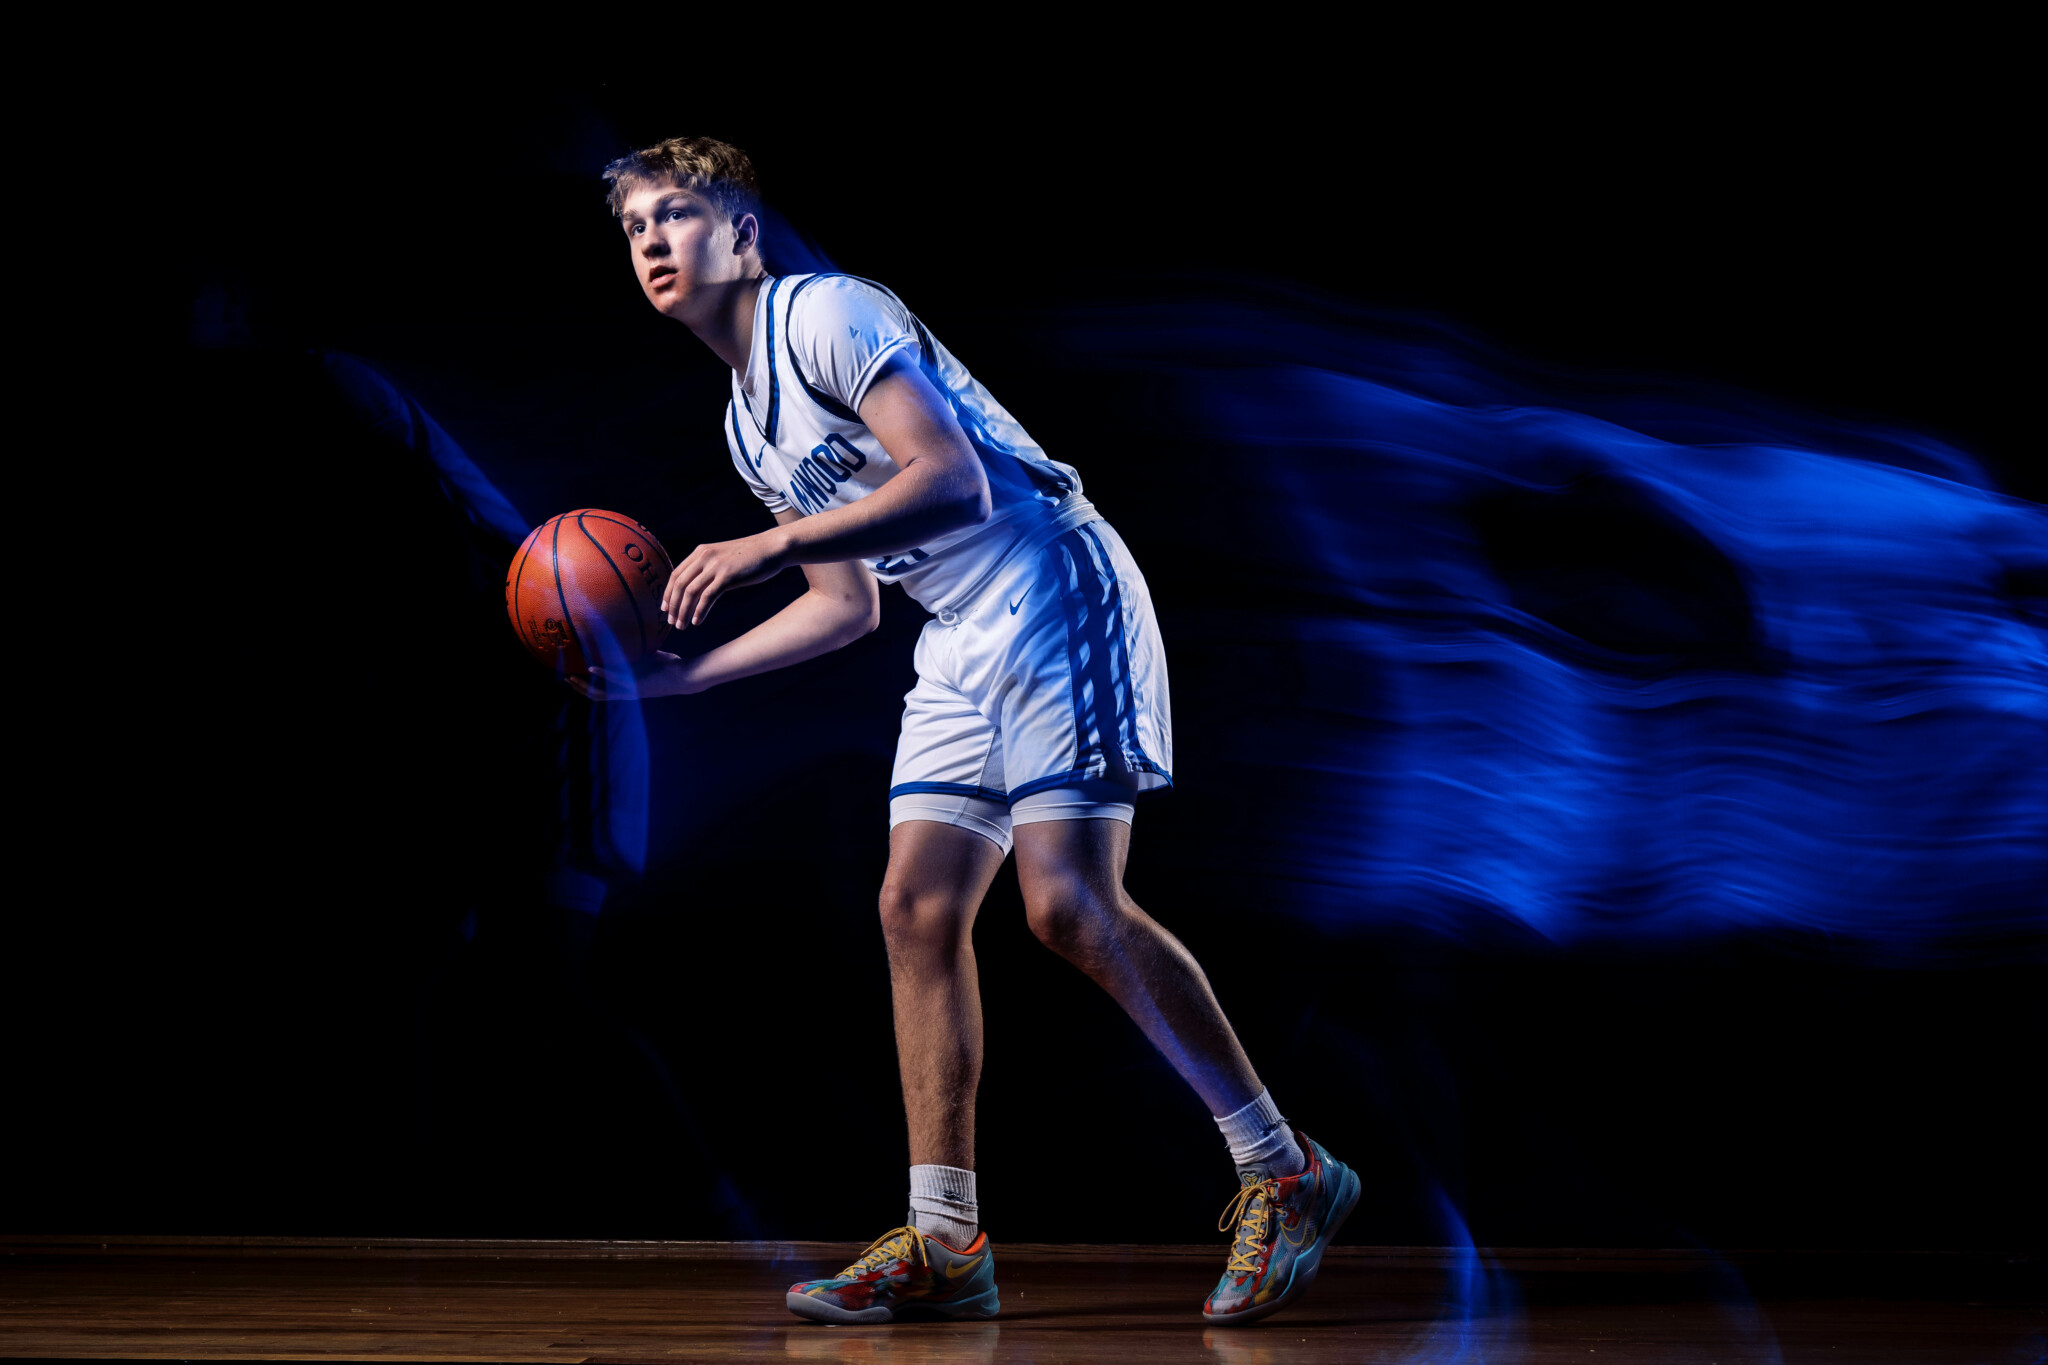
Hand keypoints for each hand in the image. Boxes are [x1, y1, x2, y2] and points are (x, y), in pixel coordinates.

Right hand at [565, 651, 697, 700]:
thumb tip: (634, 638)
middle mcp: (628, 691)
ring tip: (571, 678)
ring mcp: (632, 689)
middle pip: (597, 695)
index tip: (574, 677)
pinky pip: (616, 679)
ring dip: (585, 686)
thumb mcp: (651, 658)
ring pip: (602, 693)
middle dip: (580, 688)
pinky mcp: (637, 684)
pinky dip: (602, 674)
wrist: (687, 674)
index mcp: (629, 687)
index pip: (603, 691)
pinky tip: (591, 668)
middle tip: (566, 679)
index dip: (587, 686)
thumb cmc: (672, 667)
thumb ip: (640, 652)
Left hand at [661, 530, 788, 628]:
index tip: (665, 609)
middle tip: (671, 622)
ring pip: (690, 592)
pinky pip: (708, 596)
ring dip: (683, 611)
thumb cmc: (750, 556)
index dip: (667, 593)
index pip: (676, 574)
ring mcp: (716, 566)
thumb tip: (695, 589)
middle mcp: (704, 557)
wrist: (772, 548)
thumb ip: (708, 568)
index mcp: (700, 552)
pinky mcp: (728, 575)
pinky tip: (697, 621)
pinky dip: (700, 611)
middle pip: (679, 585)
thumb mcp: (723, 557)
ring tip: (682, 626)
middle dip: (672, 606)